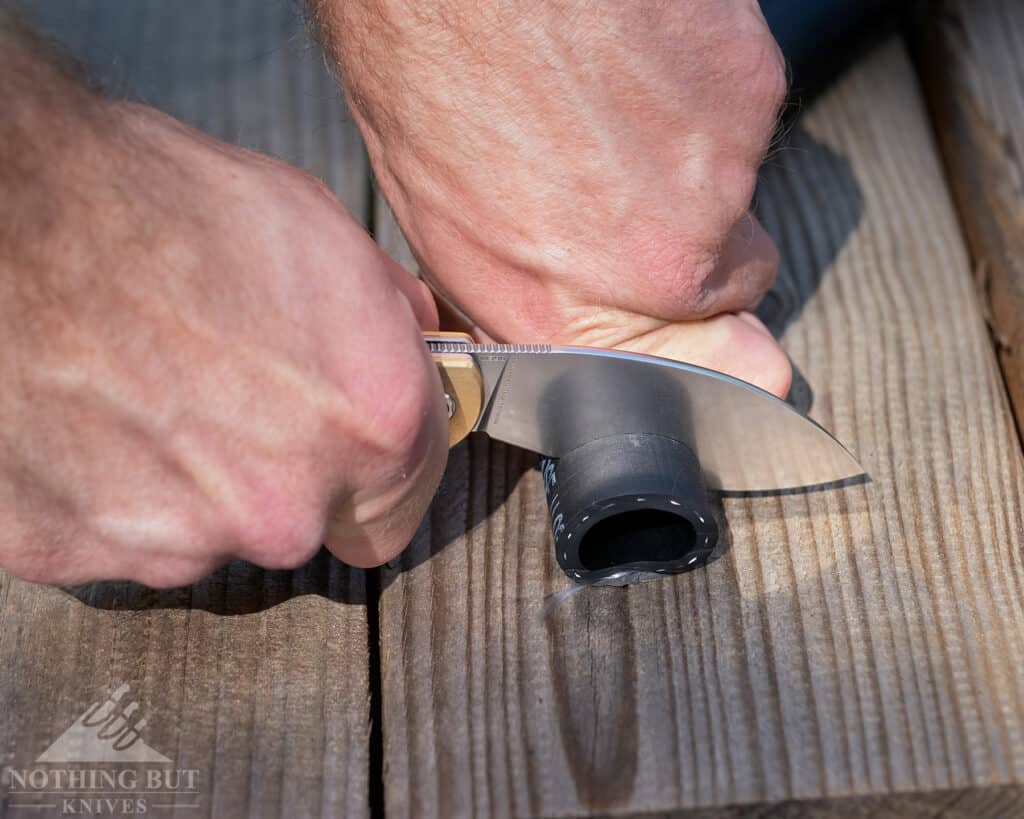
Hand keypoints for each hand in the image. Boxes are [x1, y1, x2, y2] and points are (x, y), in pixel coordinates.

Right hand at [0, 44, 447, 585]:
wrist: (0, 218)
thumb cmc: (151, 206)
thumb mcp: (315, 228)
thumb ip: (386, 313)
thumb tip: (411, 340)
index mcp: (368, 428)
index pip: (407, 493)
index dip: (381, 460)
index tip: (350, 436)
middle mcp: (284, 506)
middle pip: (306, 519)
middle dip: (281, 469)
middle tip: (227, 390)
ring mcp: (177, 542)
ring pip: (210, 531)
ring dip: (192, 481)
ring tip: (146, 389)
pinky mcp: (74, 552)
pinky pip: (118, 535)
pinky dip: (111, 490)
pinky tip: (93, 415)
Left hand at [319, 0, 791, 395]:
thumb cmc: (429, 85)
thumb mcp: (453, 237)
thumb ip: (547, 302)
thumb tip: (593, 319)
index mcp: (580, 315)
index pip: (722, 374)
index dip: (711, 338)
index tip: (710, 319)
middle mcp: (665, 264)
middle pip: (736, 268)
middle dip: (694, 237)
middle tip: (627, 176)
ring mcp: (719, 175)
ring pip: (734, 176)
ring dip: (684, 148)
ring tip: (604, 99)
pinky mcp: (750, 89)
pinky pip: (741, 101)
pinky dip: (696, 82)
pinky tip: (629, 59)